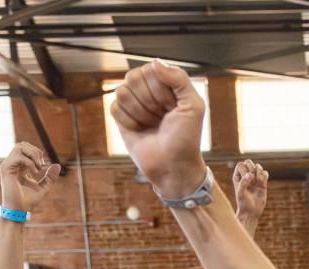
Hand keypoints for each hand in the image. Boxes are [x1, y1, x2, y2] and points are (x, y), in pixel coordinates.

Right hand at [0, 143, 59, 215]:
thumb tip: (58, 165)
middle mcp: (12, 164)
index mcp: (18, 166)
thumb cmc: (28, 201)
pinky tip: (34, 173)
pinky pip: (19, 157)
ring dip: (33, 155)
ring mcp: (7, 165)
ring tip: (38, 168)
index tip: (42, 166)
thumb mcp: (43, 187)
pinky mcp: (6, 169)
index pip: (26, 148)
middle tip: (41, 165)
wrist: (19, 211)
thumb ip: (49, 177)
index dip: (37, 153)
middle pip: (22, 144)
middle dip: (35, 152)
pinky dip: (30, 163)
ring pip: (19, 147)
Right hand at [109, 61, 208, 199]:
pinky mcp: (121, 119)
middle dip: (149, 100)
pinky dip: (128, 121)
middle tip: (162, 116)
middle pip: (134, 78)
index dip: (160, 89)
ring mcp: (133, 104)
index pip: (150, 69)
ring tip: (152, 124)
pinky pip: (114, 108)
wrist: (174, 166)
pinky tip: (140, 130)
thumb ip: (179, 78)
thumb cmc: (187, 137)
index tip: (172, 105)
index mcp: (166, 84)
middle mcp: (148, 90)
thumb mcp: (193, 104)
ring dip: (139, 112)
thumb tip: (154, 63)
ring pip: (122, 92)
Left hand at [233, 159, 268, 220]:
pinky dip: (264, 176)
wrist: (251, 211)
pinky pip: (265, 172)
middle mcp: (245, 176)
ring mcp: (254, 178)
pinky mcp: (262, 182)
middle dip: (252, 168)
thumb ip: (243, 183)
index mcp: (237, 177)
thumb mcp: (240, 193)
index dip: (245, 170)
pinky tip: (262, 182)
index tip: (247, 179)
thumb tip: (250, 174)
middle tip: (253, 178)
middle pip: (249, 162)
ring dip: (259, 171)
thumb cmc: (243, 203)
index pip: (241, 165)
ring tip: (258, 180)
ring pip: (258, 166)